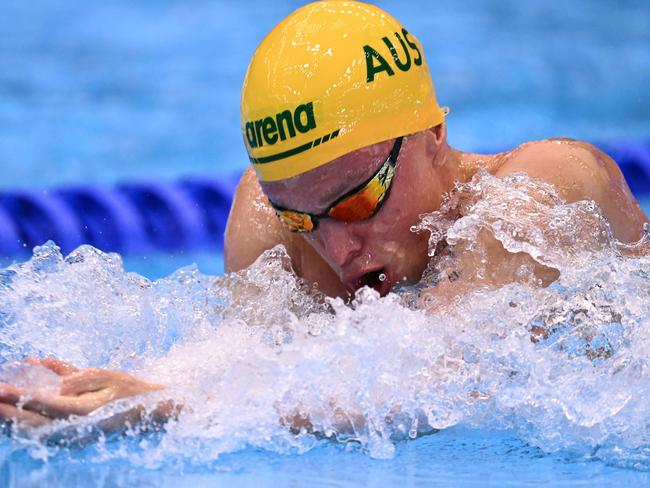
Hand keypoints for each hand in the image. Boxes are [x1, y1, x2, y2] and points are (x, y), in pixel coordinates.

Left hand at [0, 358, 164, 428]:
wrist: (148, 412)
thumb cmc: (129, 390)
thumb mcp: (106, 375)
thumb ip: (75, 376)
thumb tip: (48, 376)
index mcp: (85, 410)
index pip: (44, 403)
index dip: (18, 396)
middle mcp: (74, 426)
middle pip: (31, 422)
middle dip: (6, 412)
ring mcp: (71, 433)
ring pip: (33, 428)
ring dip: (12, 418)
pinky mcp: (70, 435)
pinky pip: (41, 428)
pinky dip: (25, 419)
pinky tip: (13, 411)